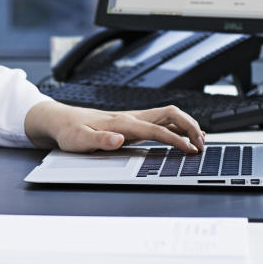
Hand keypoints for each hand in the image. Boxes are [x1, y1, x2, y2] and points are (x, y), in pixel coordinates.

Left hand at [24, 101, 204, 153]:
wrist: (60, 120)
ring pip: (168, 115)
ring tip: (200, 141)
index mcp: (122, 122)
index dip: (176, 140)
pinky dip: (176, 127)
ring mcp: (133, 118)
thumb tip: (119, 140)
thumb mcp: (79, 140)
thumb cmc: (69, 131)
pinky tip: (182, 137)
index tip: (191, 150)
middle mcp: (131, 117)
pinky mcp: (132, 122)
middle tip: (202, 144)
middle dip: (190, 126)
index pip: (156, 129)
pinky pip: (160, 121)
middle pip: (170, 114)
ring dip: (187, 125)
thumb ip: (99, 141)